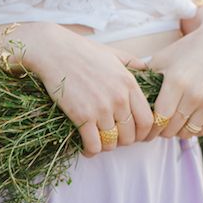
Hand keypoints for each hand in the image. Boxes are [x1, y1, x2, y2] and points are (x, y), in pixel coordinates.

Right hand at [25, 23, 154, 157]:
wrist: (54, 52)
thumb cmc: (82, 51)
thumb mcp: (114, 53)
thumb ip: (133, 63)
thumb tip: (146, 69)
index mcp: (129, 84)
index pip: (147, 120)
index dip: (143, 133)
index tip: (134, 135)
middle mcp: (119, 99)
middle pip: (130, 135)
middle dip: (123, 142)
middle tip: (113, 139)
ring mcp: (101, 109)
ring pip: (111, 142)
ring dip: (105, 147)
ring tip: (99, 143)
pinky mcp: (82, 116)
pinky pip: (93, 145)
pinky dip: (91, 151)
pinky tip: (86, 148)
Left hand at [144, 9, 202, 141]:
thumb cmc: (186, 49)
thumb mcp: (162, 59)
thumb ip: (144, 79)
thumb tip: (124, 98)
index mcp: (176, 82)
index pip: (157, 119)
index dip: (149, 128)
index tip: (146, 128)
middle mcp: (195, 94)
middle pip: (171, 129)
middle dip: (161, 131)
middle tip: (157, 128)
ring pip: (188, 132)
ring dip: (178, 132)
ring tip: (173, 125)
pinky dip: (195, 129)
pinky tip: (189, 121)